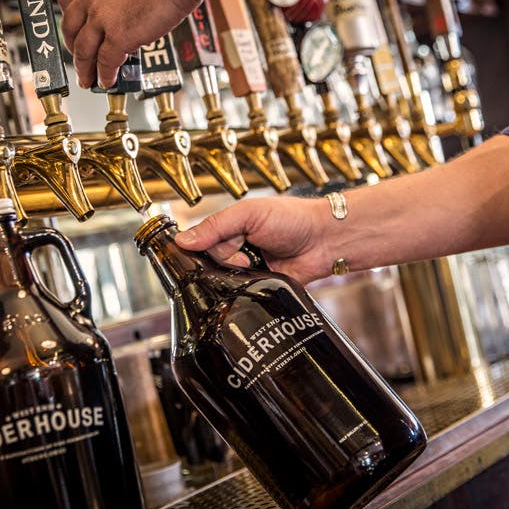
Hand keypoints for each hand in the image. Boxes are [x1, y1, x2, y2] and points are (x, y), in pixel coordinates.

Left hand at [57, 0, 203, 88]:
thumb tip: (126, 4)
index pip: (67, 1)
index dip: (69, 21)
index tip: (72, 31)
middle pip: (71, 30)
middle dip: (73, 50)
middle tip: (79, 60)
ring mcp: (103, 18)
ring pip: (84, 50)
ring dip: (85, 69)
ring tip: (88, 80)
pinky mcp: (119, 36)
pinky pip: (106, 62)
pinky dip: (105, 75)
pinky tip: (108, 81)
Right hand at [174, 196, 336, 283]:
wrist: (326, 241)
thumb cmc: (293, 219)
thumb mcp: (249, 213)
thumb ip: (216, 226)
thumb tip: (183, 240)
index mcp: (230, 227)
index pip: (201, 240)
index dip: (203, 245)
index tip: (208, 247)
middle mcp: (236, 248)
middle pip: (211, 262)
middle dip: (226, 258)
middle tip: (245, 252)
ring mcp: (248, 269)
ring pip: (224, 280)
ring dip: (237, 275)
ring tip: (256, 264)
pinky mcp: (259, 288)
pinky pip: (242, 294)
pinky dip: (246, 289)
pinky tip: (258, 279)